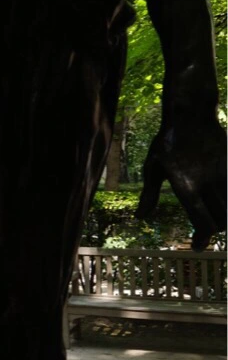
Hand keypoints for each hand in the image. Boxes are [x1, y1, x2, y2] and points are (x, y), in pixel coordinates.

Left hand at [137, 117, 226, 248]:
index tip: (197, 246)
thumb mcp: (152, 166)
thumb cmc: (166, 142)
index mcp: (186, 186)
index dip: (202, 239)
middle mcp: (208, 183)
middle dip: (214, 231)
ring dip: (224, 219)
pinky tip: (219, 203)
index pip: (203, 222)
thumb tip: (140, 217)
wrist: (191, 114)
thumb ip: (149, 194)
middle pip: (222, 221)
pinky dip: (227, 203)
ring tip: (212, 218)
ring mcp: (223, 174)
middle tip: (203, 231)